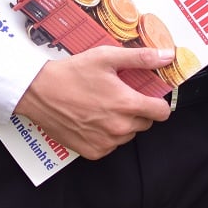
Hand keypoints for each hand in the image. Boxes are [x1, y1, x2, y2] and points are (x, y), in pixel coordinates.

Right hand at [13, 45, 173, 159]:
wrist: (39, 92)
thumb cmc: (73, 73)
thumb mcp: (107, 57)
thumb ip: (140, 58)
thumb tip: (168, 56)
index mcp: (127, 104)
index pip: (162, 113)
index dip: (159, 102)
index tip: (150, 96)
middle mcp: (119, 127)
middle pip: (146, 123)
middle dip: (138, 110)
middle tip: (120, 96)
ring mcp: (105, 142)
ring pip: (128, 135)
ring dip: (123, 123)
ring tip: (104, 106)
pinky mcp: (92, 152)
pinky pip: (111, 145)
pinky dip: (107, 135)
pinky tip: (93, 119)